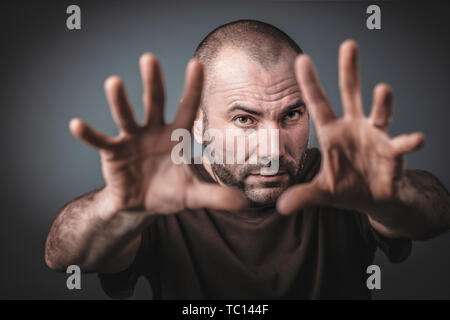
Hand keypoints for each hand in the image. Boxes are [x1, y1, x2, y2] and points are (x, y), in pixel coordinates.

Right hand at [69, 54, 247, 213]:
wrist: (142, 205)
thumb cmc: (169, 192)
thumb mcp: (193, 196)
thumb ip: (216, 197)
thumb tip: (245, 203)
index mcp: (176, 136)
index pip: (187, 108)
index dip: (192, 88)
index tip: (197, 63)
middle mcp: (153, 131)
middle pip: (154, 102)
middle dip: (152, 81)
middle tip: (149, 58)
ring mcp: (132, 139)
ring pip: (126, 116)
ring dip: (120, 101)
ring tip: (114, 82)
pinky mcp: (113, 152)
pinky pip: (100, 141)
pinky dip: (89, 134)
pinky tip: (76, 125)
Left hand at [277, 40, 424, 215]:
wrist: (373, 199)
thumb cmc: (345, 188)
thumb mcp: (321, 192)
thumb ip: (302, 196)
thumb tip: (279, 208)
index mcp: (331, 133)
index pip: (318, 104)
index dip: (310, 83)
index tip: (301, 59)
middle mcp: (353, 128)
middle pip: (350, 94)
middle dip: (349, 71)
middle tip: (349, 45)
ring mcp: (375, 137)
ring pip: (379, 113)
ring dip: (382, 102)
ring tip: (383, 88)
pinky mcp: (392, 152)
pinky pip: (401, 145)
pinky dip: (408, 142)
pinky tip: (416, 138)